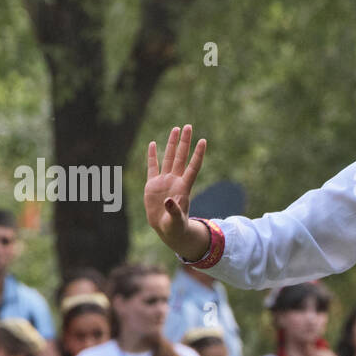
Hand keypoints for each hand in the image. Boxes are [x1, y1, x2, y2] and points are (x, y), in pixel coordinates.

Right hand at [145, 124, 208, 257]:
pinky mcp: (153, 184)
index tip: (203, 141)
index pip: (193, 167)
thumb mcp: (176, 220)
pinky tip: (153, 144)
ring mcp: (164, 181)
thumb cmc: (175, 226)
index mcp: (184, 188)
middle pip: (181, 157)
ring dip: (172, 144)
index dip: (198, 154)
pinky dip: (152, 156)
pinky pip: (152, 167)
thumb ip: (174, 211)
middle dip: (185, 142)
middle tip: (189, 126)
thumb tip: (168, 201)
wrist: (166, 229)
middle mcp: (175, 180)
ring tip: (176, 129)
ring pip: (169, 158)